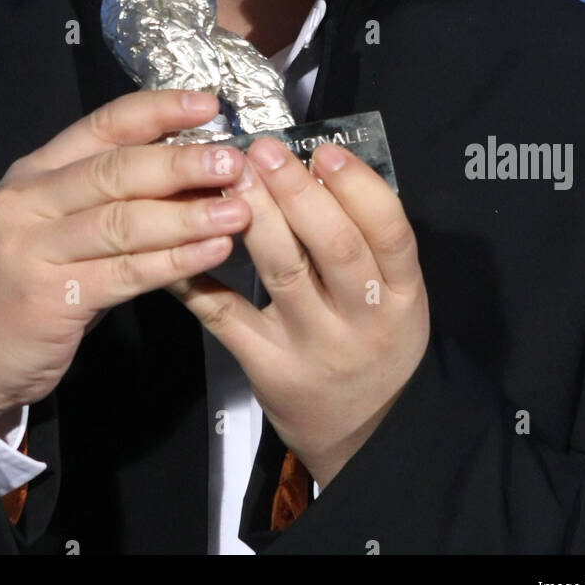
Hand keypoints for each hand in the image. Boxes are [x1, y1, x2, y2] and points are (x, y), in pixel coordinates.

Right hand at [0, 91, 251, 423]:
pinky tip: (212, 253)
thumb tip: (193, 168)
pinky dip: (174, 262)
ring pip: (122, 222)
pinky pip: (124, 274)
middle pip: (114, 171)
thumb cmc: (26, 278)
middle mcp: (30, 202)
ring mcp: (35, 250)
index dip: (157, 111)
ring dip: (187, 216)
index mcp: (34, 172)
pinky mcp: (50, 299)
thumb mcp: (53, 222)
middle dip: (180, 163)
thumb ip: (108, 196)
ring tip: (238, 210)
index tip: (208, 103)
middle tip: (233, 161)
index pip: (101, 126)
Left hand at [166, 136, 429, 487]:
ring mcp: (315, 347)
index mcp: (403, 294)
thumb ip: (368, 238)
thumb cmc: (374, 339)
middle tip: (263, 150)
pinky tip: (181, 240)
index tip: (324, 150)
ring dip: (255, 218)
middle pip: (335, 247)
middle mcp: (364, 319)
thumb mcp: (395, 294)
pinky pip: (228, 316)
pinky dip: (200, 278)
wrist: (366, 434)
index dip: (359, 187)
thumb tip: (316, 164)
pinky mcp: (269, 368)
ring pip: (283, 273)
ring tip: (230, 175)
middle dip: (297, 192)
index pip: (390, 233)